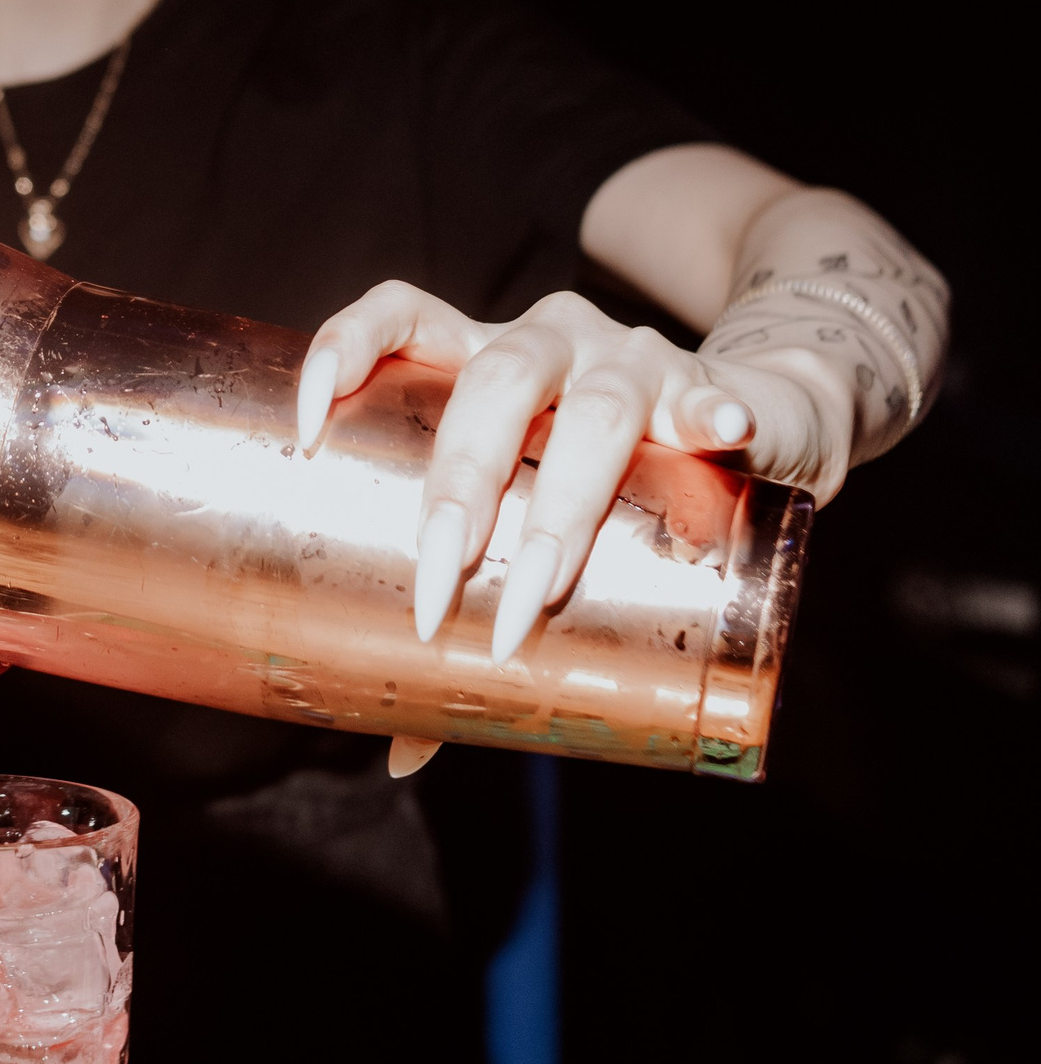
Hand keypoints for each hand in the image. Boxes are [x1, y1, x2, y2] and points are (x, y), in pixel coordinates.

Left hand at [296, 281, 844, 668]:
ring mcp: (633, 363)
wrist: (752, 418)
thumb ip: (470, 620)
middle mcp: (549, 345)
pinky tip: (721, 427)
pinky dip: (714, 410)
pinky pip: (712, 395)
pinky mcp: (713, 392)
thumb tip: (404, 749)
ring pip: (593, 406)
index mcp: (481, 361)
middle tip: (439, 576)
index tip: (309, 424)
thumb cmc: (604, 482)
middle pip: (494, 380)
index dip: (348, 347)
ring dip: (563, 500)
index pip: (402, 314)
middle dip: (459, 479)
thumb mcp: (527, 531)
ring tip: (543, 578)